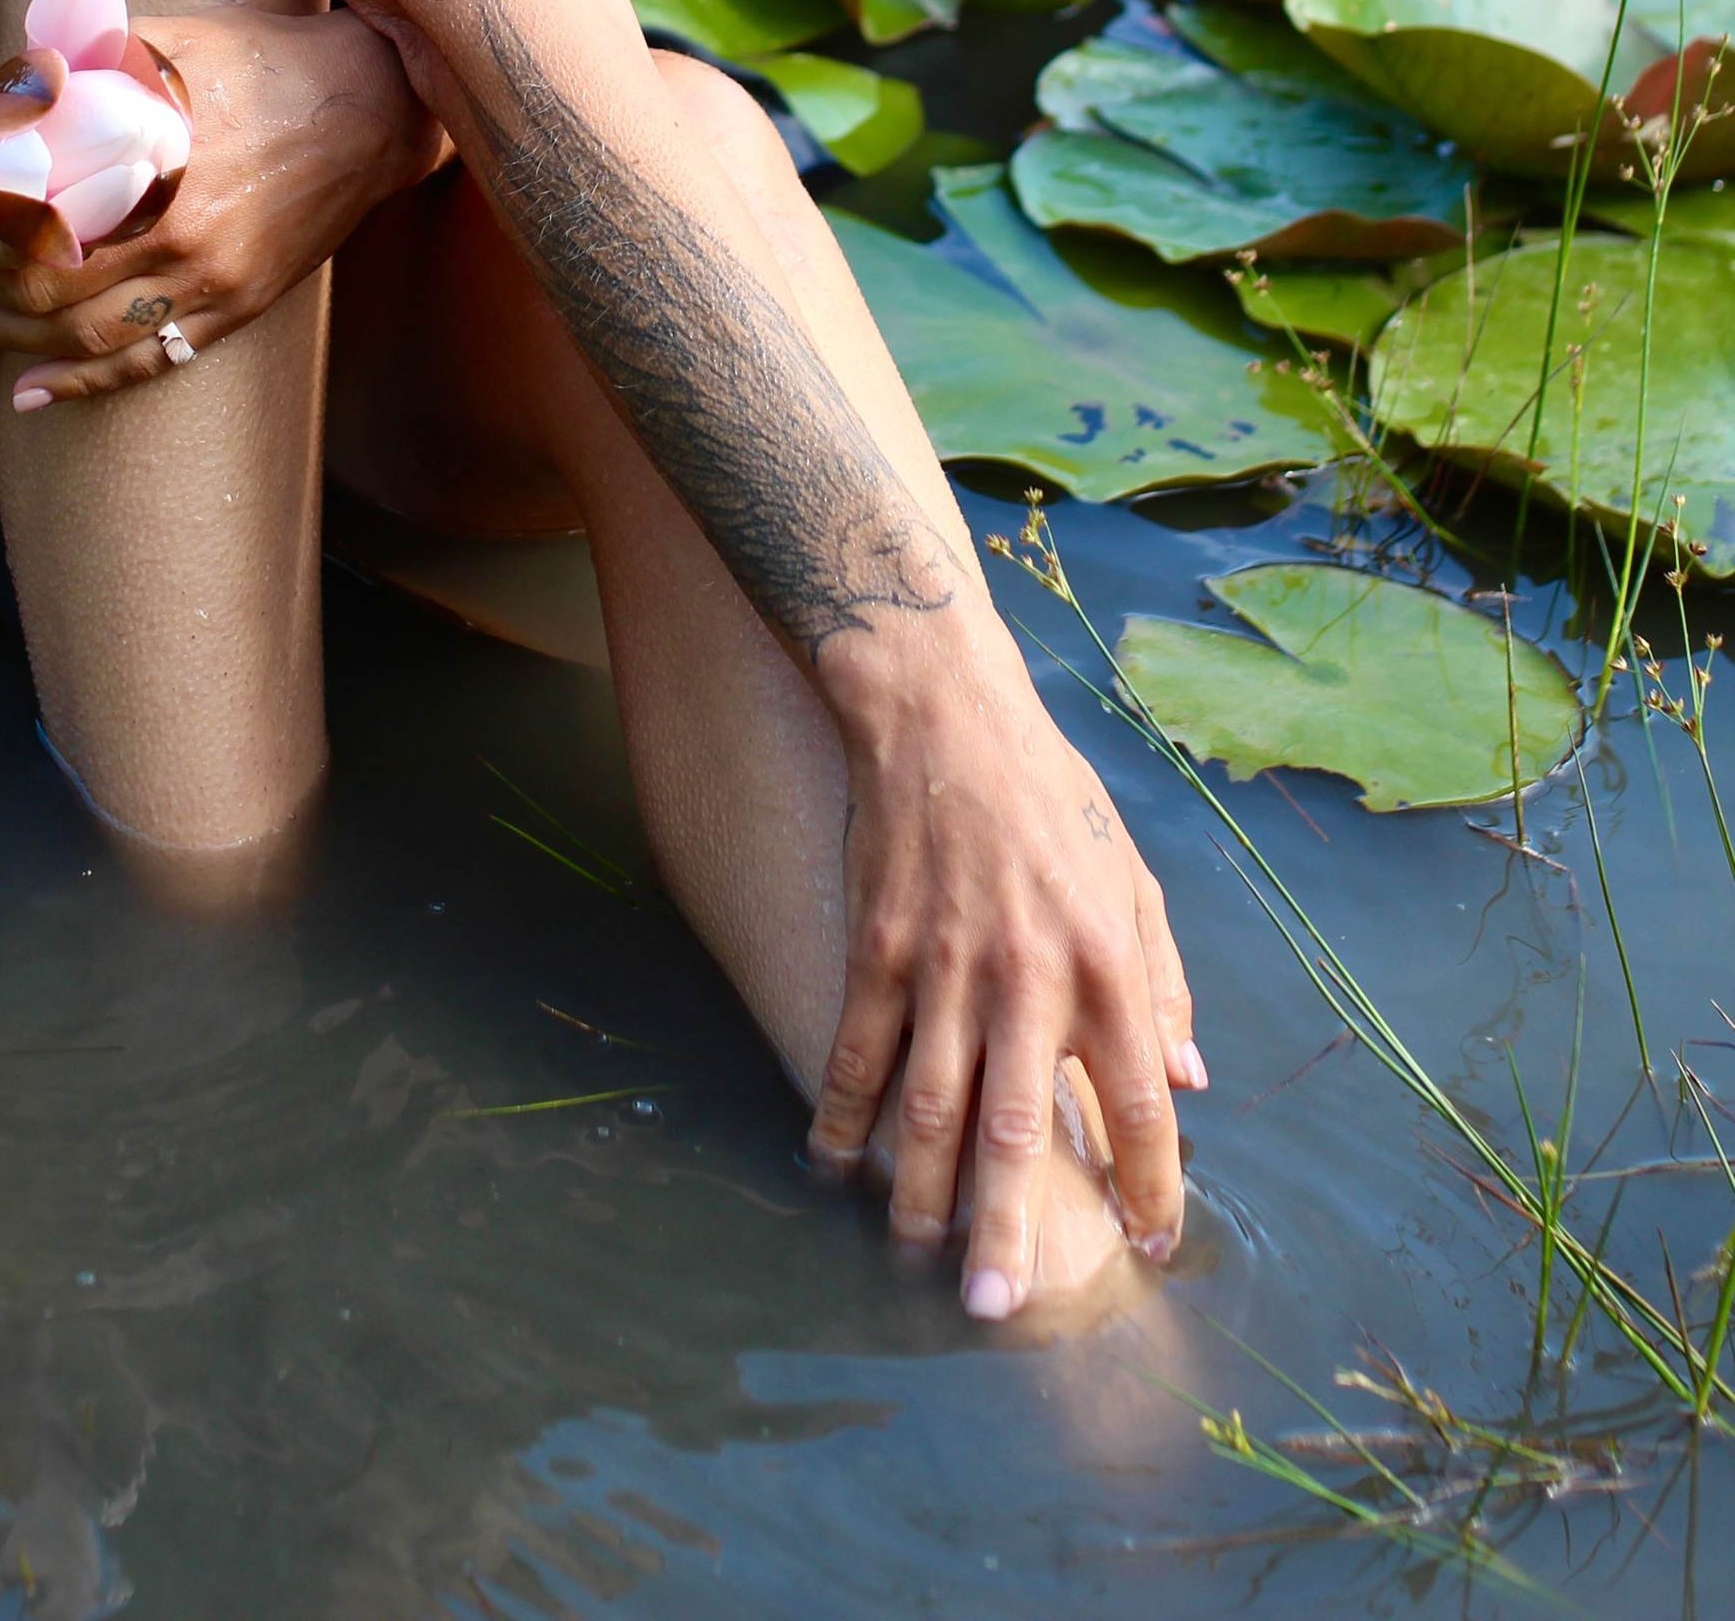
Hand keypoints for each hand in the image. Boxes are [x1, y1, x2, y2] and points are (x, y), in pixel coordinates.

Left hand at [0, 5, 444, 401]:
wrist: (370, 104)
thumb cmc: (256, 58)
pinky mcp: (238, 304)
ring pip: (84, 334)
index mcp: (148, 156)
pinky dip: (84, 385)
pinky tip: (33, 393)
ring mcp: (209, 275)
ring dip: (10, 338)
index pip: (21, 219)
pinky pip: (149, 361)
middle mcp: (174, 226)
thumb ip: (68, 70)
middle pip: (40, 283)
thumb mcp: (160, 39)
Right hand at [808, 600, 1202, 1318]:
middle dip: (1008, 1228)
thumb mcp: (1133, 880)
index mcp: (1107, 965)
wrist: (944, 715)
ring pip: (928, 1105)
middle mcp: (1029, 978)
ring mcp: (944, 966)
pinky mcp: (878, 947)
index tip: (1151, 1245)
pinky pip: (856, 1047)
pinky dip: (841, 1110)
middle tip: (996, 1305)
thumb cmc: (1052, 797)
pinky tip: (831, 1160)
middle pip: (1017, 1131)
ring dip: (920, 1191)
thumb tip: (1189, 1079)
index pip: (1140, 1103)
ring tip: (919, 1252)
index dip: (1151, 1184)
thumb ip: (1164, 983)